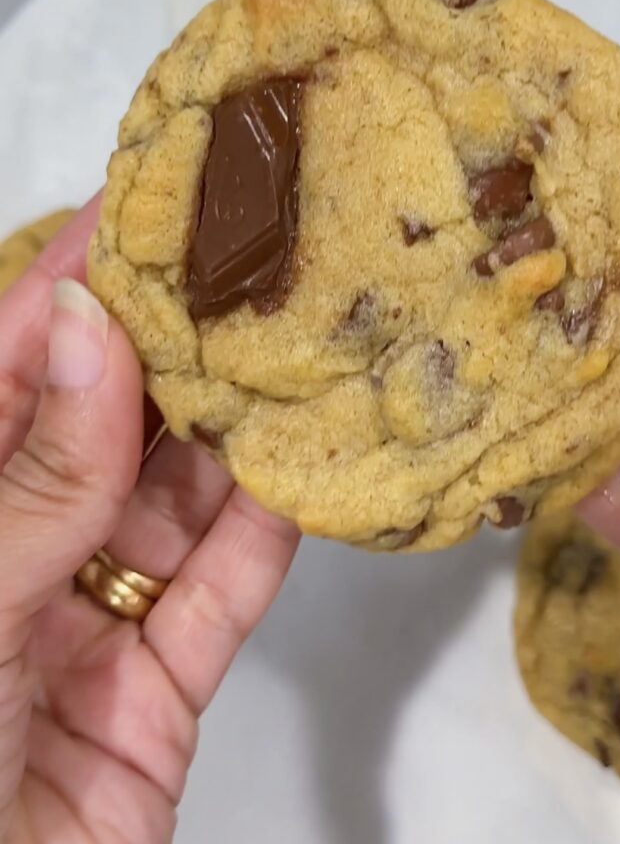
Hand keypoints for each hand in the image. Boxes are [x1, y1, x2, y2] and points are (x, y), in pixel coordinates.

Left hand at [0, 198, 298, 842]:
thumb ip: (35, 478)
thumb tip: (95, 331)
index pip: (18, 369)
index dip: (75, 284)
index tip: (146, 207)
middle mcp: (20, 549)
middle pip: (109, 428)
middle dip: (178, 348)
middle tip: (252, 265)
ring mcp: (89, 622)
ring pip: (178, 502)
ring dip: (236, 432)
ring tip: (299, 345)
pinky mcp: (157, 694)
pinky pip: (220, 596)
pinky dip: (268, 534)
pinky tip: (310, 464)